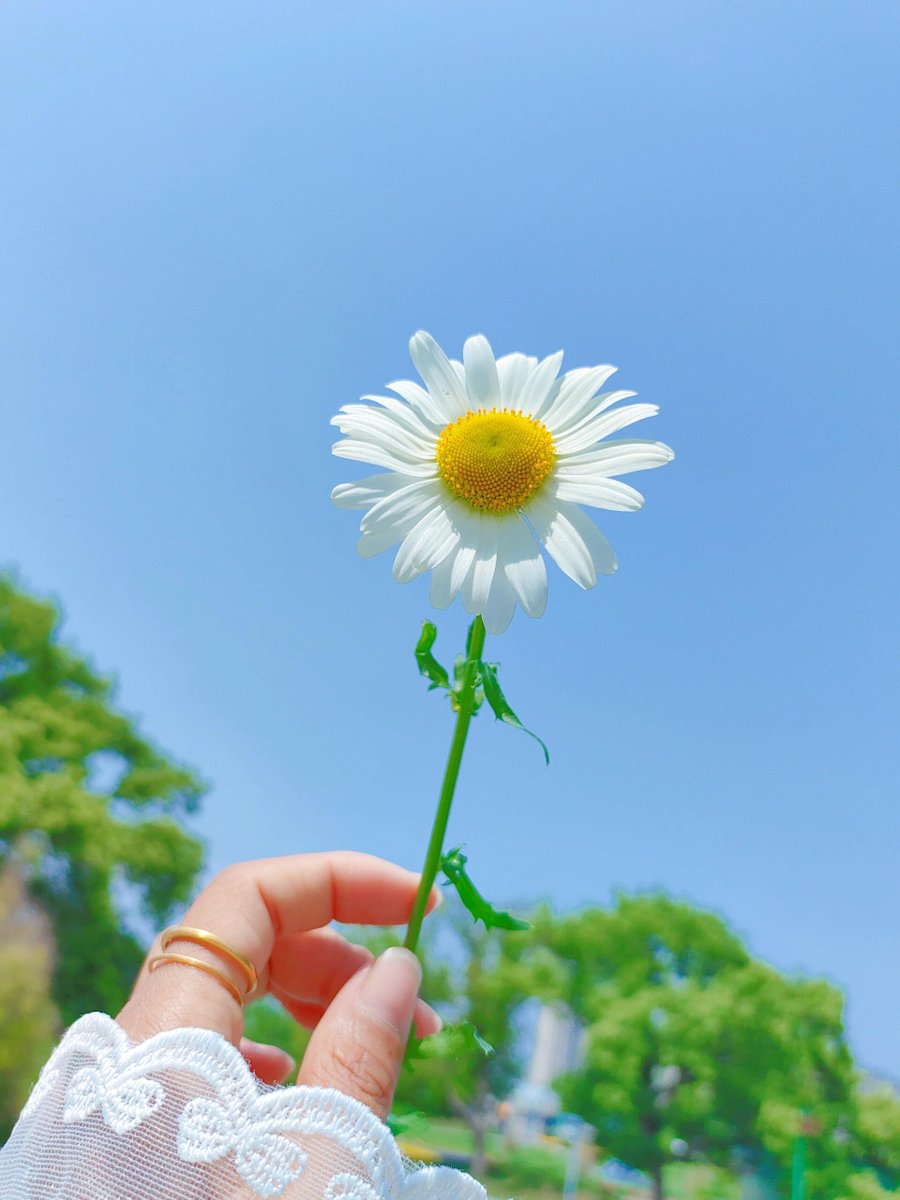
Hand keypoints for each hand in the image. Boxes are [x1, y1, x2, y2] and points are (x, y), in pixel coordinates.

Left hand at [117, 851, 441, 1118]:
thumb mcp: (318, 1166)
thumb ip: (358, 1057)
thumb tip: (396, 966)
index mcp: (162, 1037)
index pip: (248, 896)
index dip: (342, 880)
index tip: (419, 902)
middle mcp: (132, 1047)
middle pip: (245, 946)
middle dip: (342, 957)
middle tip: (419, 1008)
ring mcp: (129, 1088)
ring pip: (229, 998)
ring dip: (316, 1003)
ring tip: (385, 1045)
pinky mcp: (137, 1127)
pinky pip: (206, 1052)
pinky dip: (270, 1045)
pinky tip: (297, 1074)